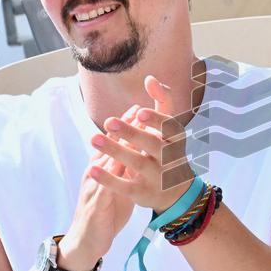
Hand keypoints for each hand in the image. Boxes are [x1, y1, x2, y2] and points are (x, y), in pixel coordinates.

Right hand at [61, 107, 140, 270]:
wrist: (86, 241)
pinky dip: (110, 174)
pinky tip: (119, 163)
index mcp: (104, 168)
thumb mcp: (120, 188)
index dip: (127, 126)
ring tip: (128, 129)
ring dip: (115, 145)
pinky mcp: (96, 203)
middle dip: (123, 127)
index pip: (115, 142)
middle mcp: (96, 172)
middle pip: (109, 146)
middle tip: (136, 109)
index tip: (140, 109)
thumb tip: (140, 155)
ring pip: (104, 161)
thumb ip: (127, 170)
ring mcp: (94, 186)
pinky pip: (103, 186)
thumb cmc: (105, 214)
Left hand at [87, 76, 195, 213]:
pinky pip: (125, 186)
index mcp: (175, 139)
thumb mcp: (170, 129)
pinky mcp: (143, 193)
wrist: (177, 192)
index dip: (155, 120)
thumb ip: (162, 103)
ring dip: (115, 151)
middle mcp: (169, 158)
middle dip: (132, 133)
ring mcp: (157, 177)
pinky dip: (109, 179)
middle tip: (109, 122)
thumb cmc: (167, 151)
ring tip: (93, 137)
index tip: (139, 112)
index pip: (170, 127)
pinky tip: (92, 169)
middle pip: (152, 144)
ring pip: (137, 163)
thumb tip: (150, 77)